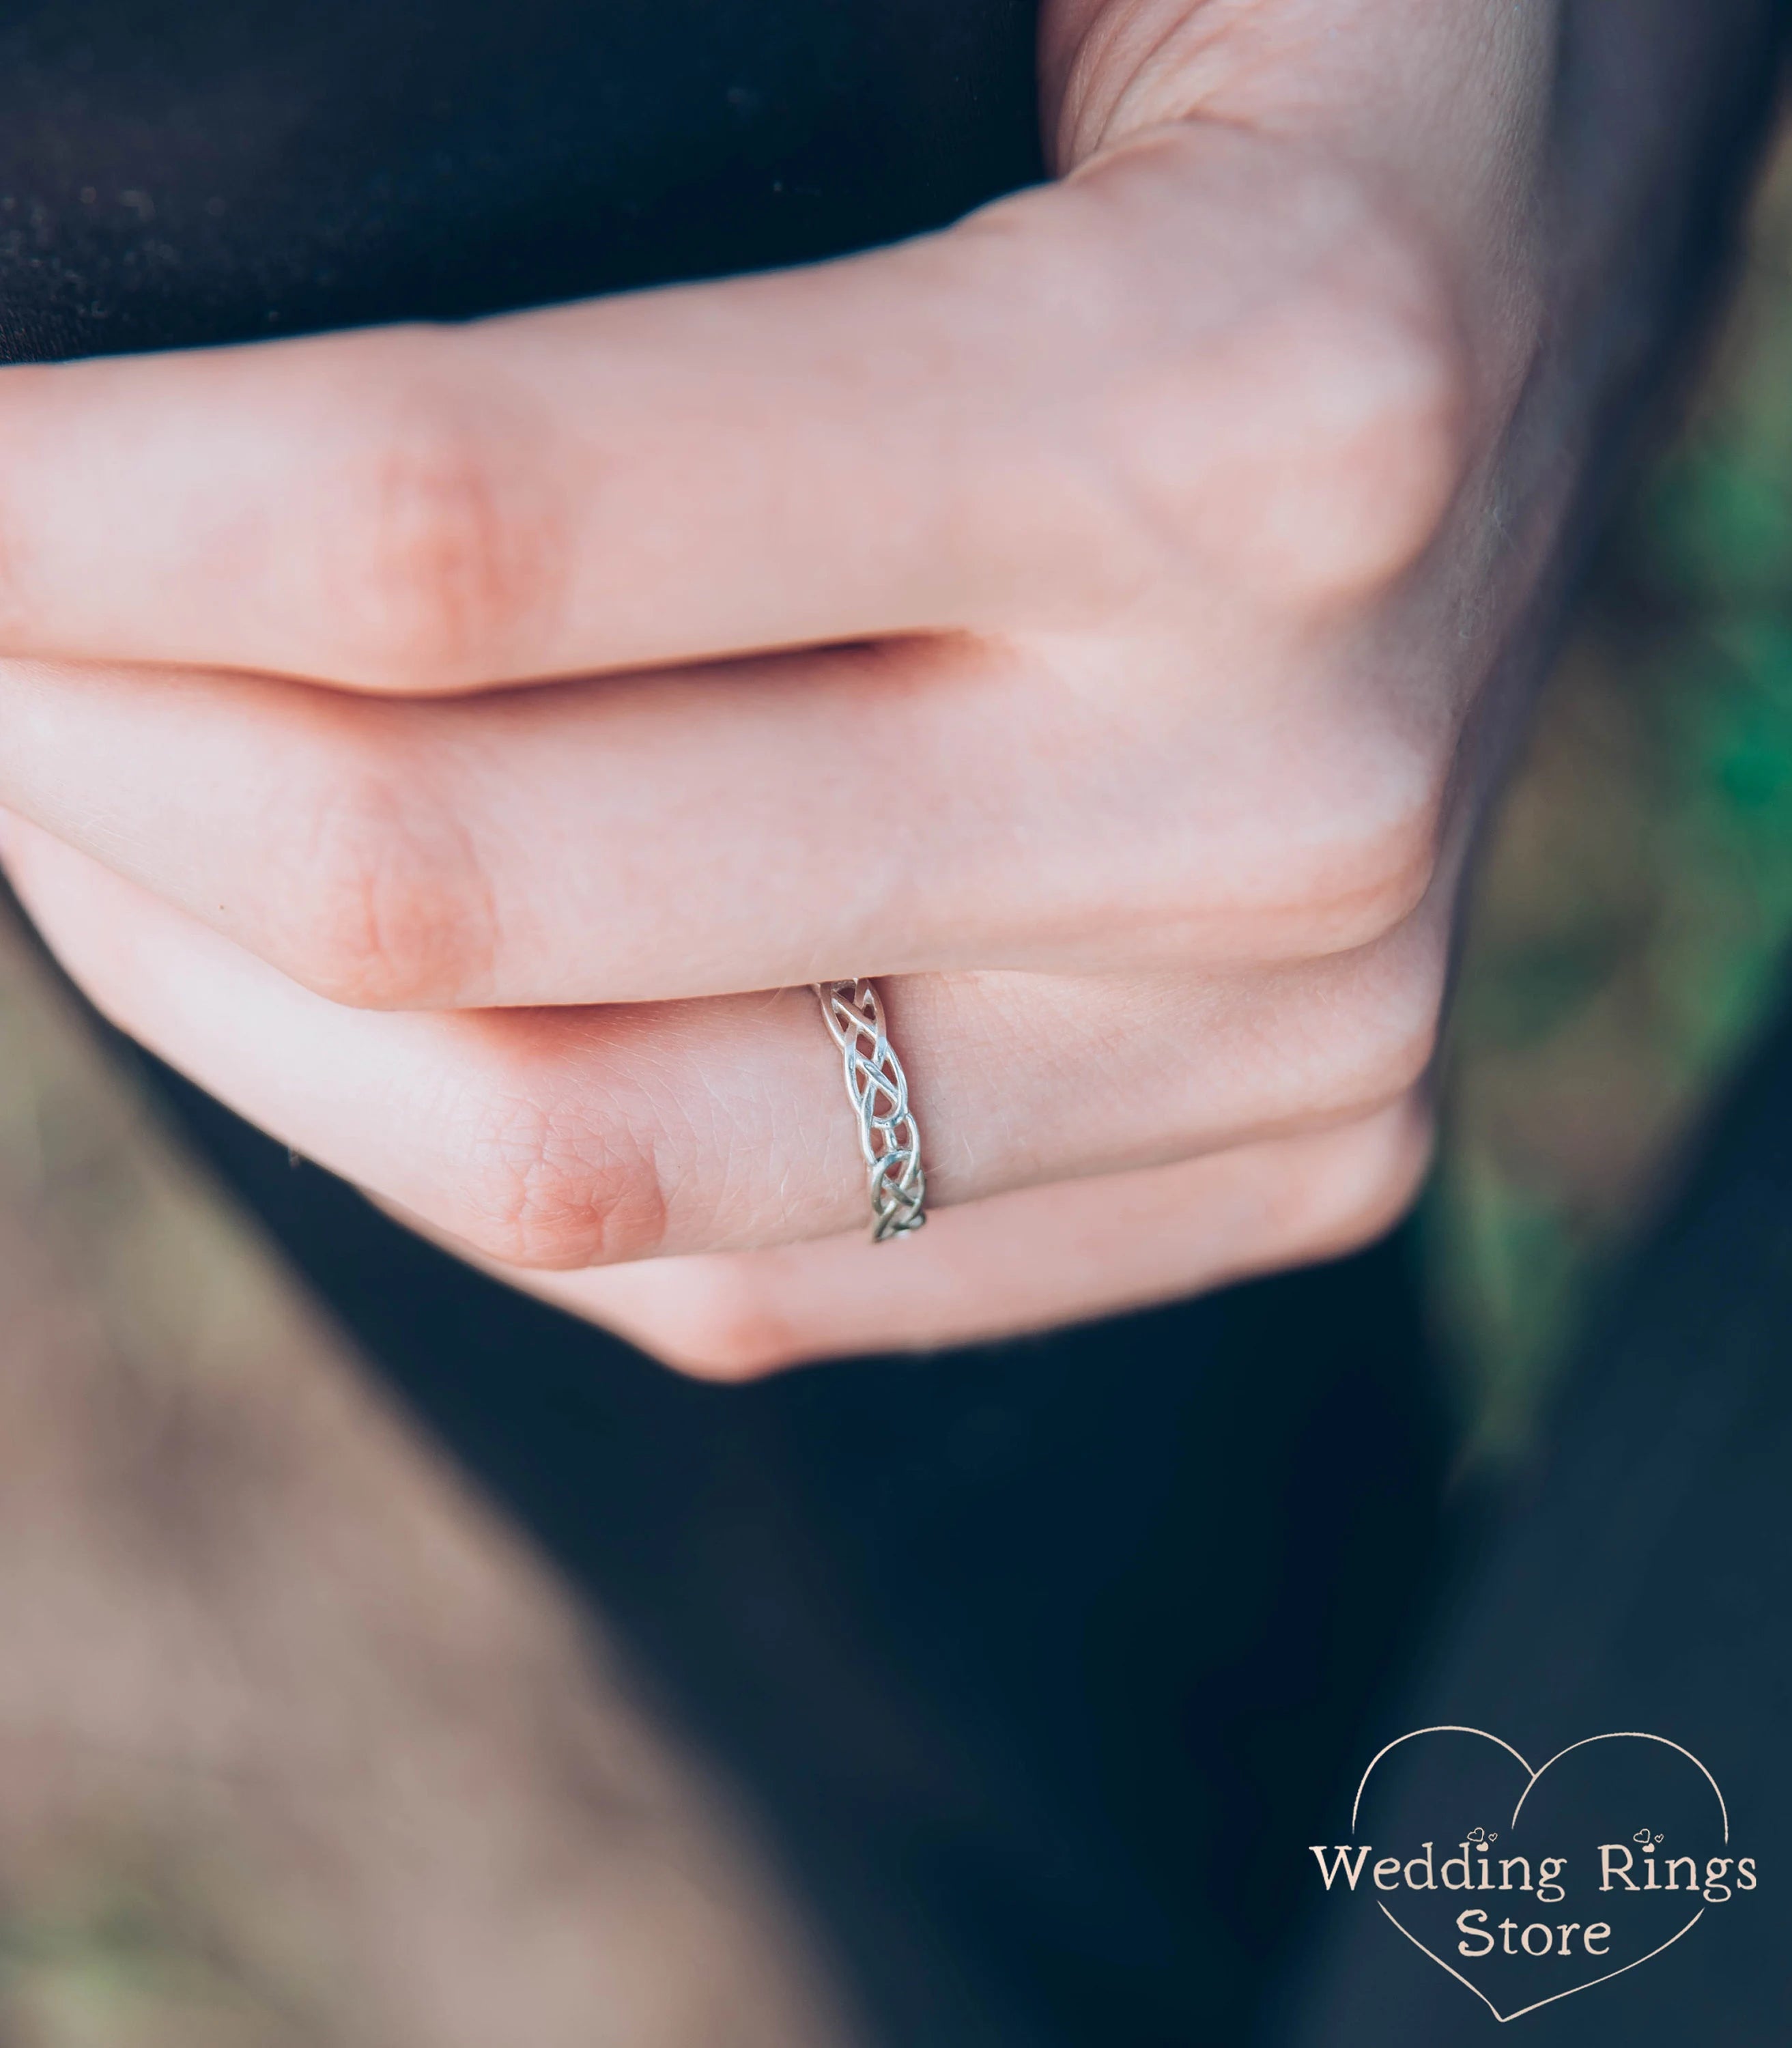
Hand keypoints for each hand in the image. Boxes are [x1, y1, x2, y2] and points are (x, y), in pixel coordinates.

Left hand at [0, 2, 1585, 1371]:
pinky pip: (754, 1276)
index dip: (66, 512)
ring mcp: (1298, 1022)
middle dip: (78, 763)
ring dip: (228, 1011)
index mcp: (1258, 398)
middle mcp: (1293, 780)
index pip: (468, 532)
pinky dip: (478, 1165)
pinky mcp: (1283, 1154)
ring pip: (583, 1164)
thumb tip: (181, 432)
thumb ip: (622, 177)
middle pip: (475, 893)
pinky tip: (360, 1018)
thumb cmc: (1258, 62)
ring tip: (87, 825)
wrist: (1546, 292)